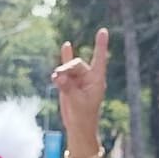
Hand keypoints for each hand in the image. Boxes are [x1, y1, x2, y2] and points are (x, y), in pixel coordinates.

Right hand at [52, 30, 109, 150]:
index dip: (100, 45)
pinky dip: (65, 57)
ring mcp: (78, 79)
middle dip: (66, 70)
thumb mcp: (76, 101)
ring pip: (67, 69)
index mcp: (97, 80)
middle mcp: (88, 77)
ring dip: (60, 73)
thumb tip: (58, 76)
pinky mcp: (69, 83)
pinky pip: (66, 68)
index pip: (99, 59)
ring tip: (55, 80)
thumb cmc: (83, 116)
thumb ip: (68, 87)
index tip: (103, 31)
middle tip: (57, 78)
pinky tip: (66, 45)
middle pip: (76, 65)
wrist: (78, 126)